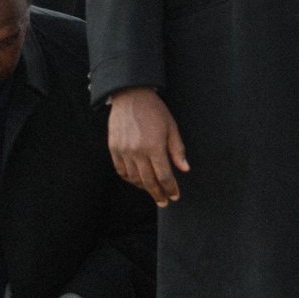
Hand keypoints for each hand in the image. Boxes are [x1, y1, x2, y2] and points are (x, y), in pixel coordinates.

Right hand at [107, 87, 189, 206]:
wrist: (131, 95)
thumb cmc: (154, 110)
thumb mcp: (171, 127)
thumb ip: (177, 150)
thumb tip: (184, 169)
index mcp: (154, 146)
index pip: (164, 176)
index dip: (170, 188)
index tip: (175, 196)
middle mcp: (138, 151)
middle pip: (149, 181)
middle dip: (158, 194)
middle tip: (164, 201)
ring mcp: (124, 151)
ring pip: (134, 178)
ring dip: (144, 187)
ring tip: (152, 190)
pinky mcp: (114, 148)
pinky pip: (121, 170)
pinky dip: (129, 178)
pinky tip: (137, 180)